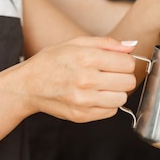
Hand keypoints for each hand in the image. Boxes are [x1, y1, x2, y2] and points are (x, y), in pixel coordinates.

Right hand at [18, 37, 137, 122]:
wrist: (28, 85)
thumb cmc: (52, 61)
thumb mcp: (76, 43)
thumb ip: (106, 43)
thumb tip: (131, 45)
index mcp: (86, 58)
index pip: (127, 64)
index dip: (125, 62)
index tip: (117, 63)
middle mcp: (85, 79)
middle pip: (128, 82)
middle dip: (123, 77)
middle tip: (110, 74)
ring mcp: (83, 100)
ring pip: (122, 98)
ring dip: (117, 92)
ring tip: (103, 86)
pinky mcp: (81, 116)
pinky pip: (111, 112)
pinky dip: (107, 104)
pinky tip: (95, 96)